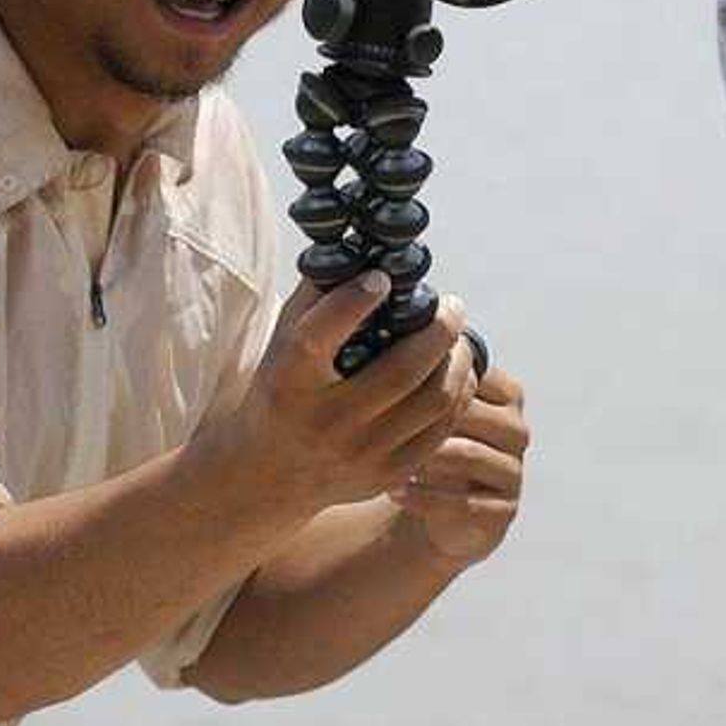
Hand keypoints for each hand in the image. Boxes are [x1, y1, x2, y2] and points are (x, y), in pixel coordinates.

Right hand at [193, 276, 475, 522]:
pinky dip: (457, 394)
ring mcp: (360, 453)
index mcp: (289, 382)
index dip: (354, 301)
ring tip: (457, 338)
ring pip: (433, 400)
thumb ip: (316, 298)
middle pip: (400, 371)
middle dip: (439, 329)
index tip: (384, 278)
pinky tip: (455, 373)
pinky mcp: (386, 474)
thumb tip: (364, 250)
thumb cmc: (279, 392)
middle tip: (452, 305)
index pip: (318, 337)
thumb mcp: (280, 344)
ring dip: (457, 361)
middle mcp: (324, 421)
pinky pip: (441, 430)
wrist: (267, 475)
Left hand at [392, 364, 528, 566]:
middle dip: (425, 418)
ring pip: (469, 456)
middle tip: (378, 421)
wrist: (439, 507)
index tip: (382, 385)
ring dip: (424, 456)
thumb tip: (381, 345)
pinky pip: (465, 502)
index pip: (472, 375)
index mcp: (506, 394)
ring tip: (384, 457)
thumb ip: (421, 375)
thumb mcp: (428, 407)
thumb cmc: (427, 443)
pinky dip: (425, 497)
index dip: (427, 379)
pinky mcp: (504, 510)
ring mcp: (513, 471)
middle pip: (473, 414)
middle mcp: (516, 429)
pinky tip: (394, 492)